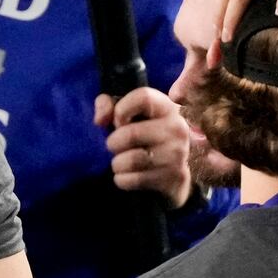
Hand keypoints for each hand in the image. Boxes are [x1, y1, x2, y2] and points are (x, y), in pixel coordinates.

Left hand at [95, 87, 191, 208]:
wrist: (173, 170)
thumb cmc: (144, 134)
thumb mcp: (128, 114)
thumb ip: (108, 105)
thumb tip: (100, 120)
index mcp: (167, 107)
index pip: (143, 97)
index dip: (121, 109)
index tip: (118, 121)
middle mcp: (176, 129)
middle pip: (130, 134)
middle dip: (113, 143)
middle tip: (116, 147)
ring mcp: (178, 154)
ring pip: (131, 160)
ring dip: (117, 163)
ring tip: (122, 161)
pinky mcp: (175, 178)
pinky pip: (133, 180)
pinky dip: (122, 179)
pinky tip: (128, 175)